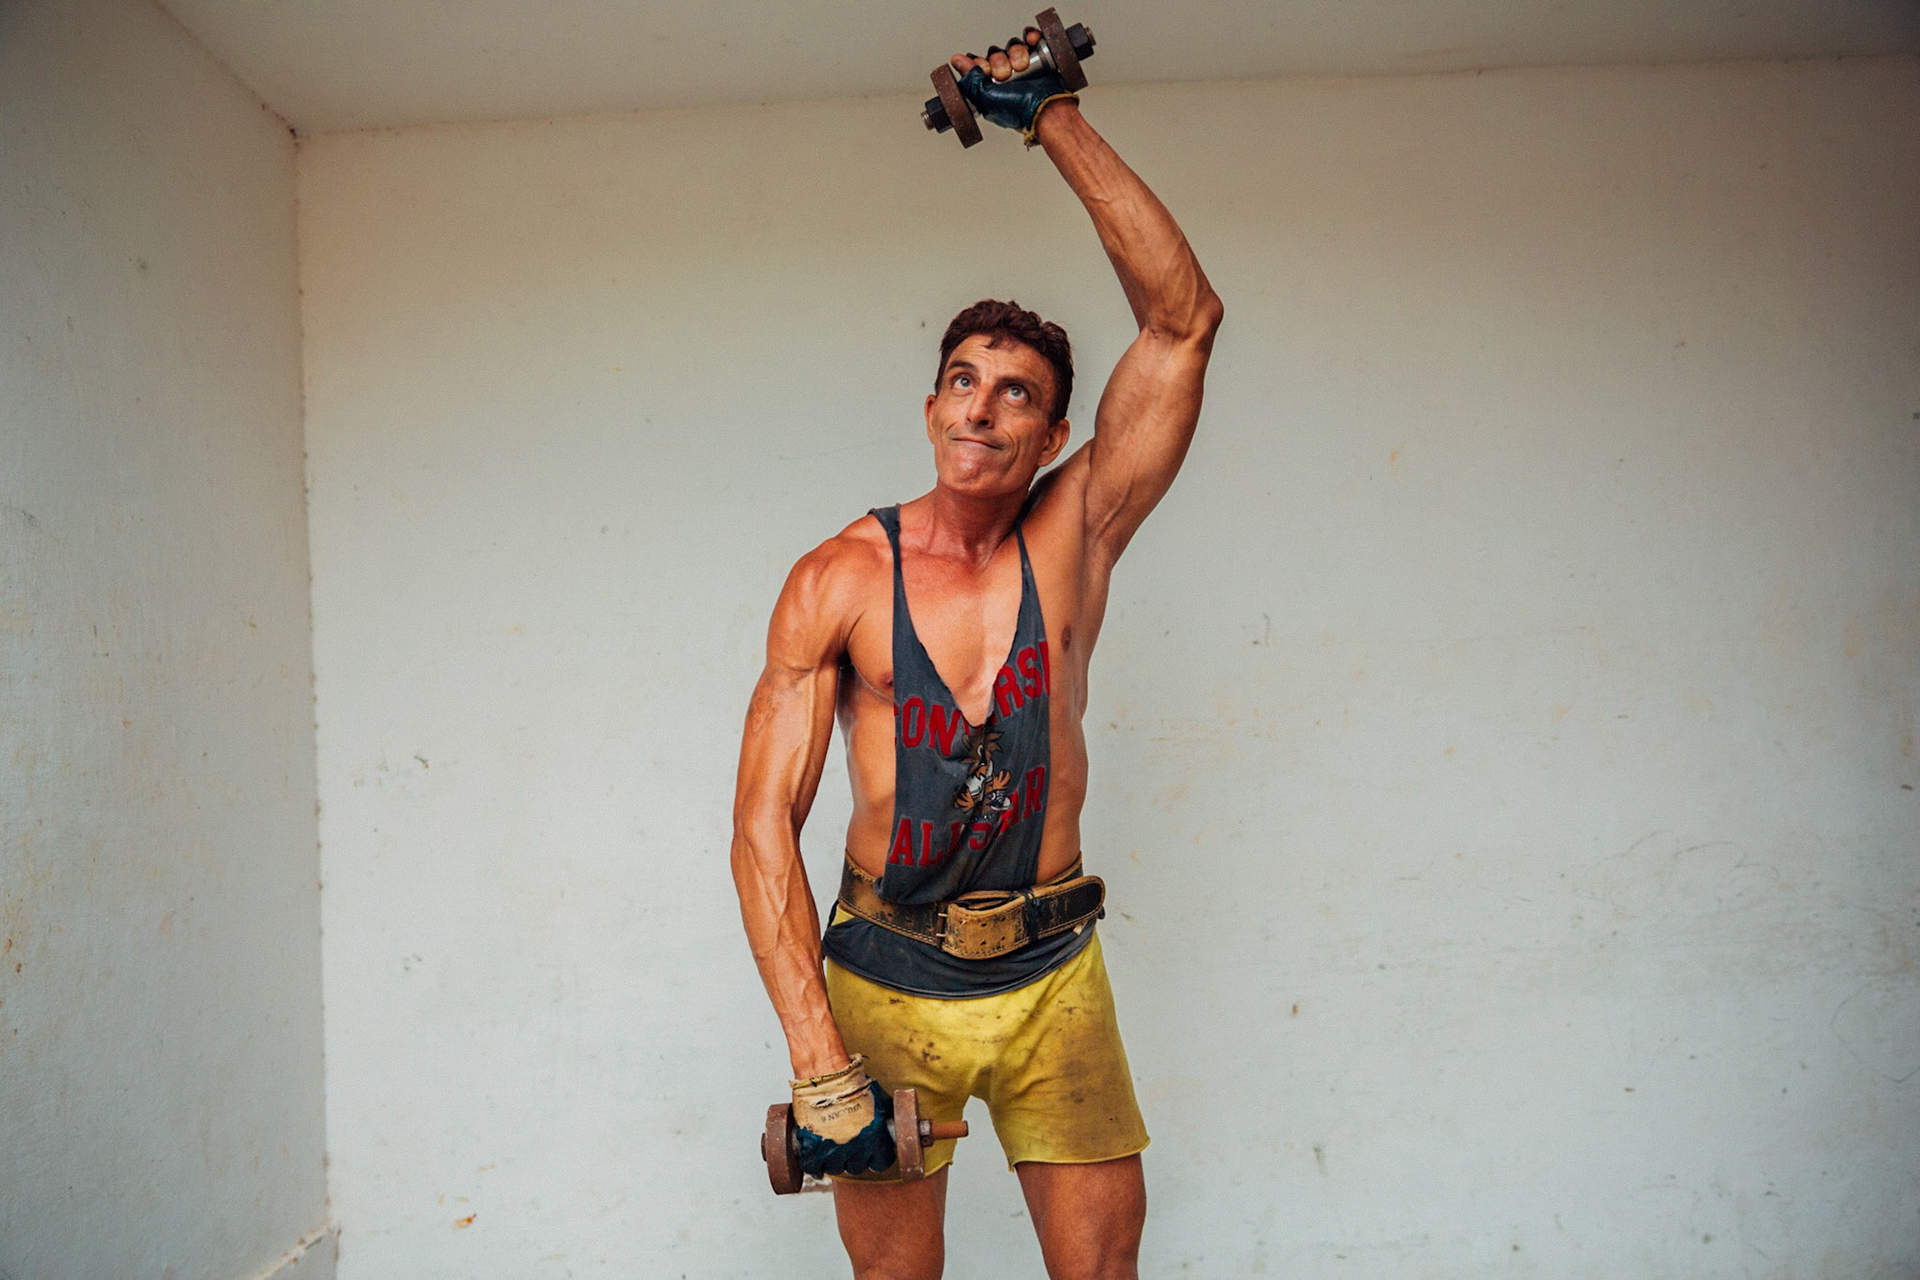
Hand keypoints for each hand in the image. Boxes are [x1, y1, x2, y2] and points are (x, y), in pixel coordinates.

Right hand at [790, 1056, 896, 1176]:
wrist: (826, 1077)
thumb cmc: (852, 1084)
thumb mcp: (879, 1099)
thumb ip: (886, 1116)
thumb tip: (892, 1122)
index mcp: (875, 1139)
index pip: (881, 1163)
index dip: (877, 1156)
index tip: (873, 1151)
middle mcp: (855, 1150)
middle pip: (857, 1167)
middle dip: (855, 1157)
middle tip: (850, 1144)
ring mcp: (832, 1152)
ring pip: (836, 1168)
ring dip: (835, 1160)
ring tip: (832, 1147)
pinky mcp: (811, 1149)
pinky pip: (813, 1168)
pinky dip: (814, 1166)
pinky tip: (816, 1160)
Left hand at [949, 30, 1074, 137]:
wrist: (1047, 109)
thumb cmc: (1019, 111)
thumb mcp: (986, 99)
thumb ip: (970, 81)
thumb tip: (957, 61)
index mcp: (990, 87)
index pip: (978, 64)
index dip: (980, 64)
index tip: (985, 71)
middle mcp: (1006, 76)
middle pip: (995, 53)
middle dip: (999, 62)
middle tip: (1005, 75)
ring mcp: (1023, 66)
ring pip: (1012, 46)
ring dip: (1016, 53)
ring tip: (1022, 67)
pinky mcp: (1039, 57)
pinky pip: (1030, 38)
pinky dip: (1031, 37)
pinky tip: (1032, 42)